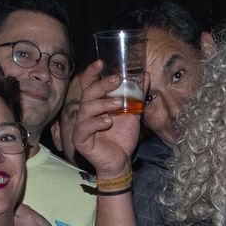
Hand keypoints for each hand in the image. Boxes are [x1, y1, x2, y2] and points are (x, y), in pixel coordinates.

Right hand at [69, 60, 140, 179]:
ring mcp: (81, 126)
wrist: (121, 161)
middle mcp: (86, 113)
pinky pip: (84, 128)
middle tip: (116, 80)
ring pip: (86, 109)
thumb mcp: (133, 113)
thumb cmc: (123, 137)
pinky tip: (108, 121)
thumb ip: (137, 95)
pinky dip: (96, 122)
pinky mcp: (80, 140)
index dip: (92, 73)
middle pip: (88, 94)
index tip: (102, 63)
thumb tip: (145, 75)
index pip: (90, 85)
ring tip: (120, 104)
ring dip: (103, 104)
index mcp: (96, 104)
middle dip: (102, 85)